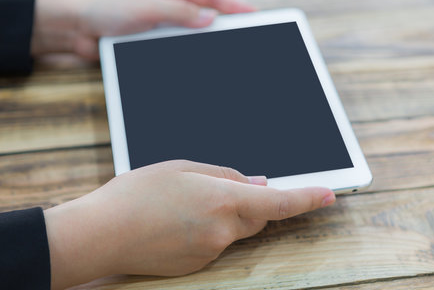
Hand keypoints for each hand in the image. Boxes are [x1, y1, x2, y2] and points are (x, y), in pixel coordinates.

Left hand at [31, 0, 254, 59]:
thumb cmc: (108, 7)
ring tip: (227, 52)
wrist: (77, 26)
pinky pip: (178, 46)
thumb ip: (181, 12)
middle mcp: (169, 3)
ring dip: (207, 41)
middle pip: (205, 13)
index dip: (234, 4)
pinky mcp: (153, 39)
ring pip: (193, 32)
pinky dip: (189, 52)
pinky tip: (198, 61)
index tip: (254, 13)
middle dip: (226, 23)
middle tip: (247, 35)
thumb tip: (212, 18)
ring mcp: (162, 22)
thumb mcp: (149, 7)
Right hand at [44, 160, 334, 288]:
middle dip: (251, 202)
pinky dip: (208, 231)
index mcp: (222, 200)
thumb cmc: (137, 194)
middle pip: (258, 216)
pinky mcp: (197, 266)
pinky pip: (216, 244)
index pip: (278, 202)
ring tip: (186, 204)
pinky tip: (178, 222)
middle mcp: (222, 231)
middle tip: (221, 187)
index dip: (307, 198)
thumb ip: (226, 175)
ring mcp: (210, 253)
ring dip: (226, 215)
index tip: (330, 195)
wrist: (102, 234)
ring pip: (235, 230)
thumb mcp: (182, 167)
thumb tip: (255, 183)